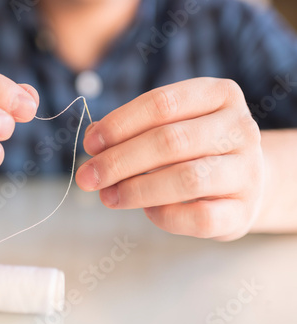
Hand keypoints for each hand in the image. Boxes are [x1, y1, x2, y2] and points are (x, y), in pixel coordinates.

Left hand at [76, 78, 263, 240]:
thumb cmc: (193, 149)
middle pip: (171, 141)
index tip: (90, 144)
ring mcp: (247, 171)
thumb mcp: (168, 126)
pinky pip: (199, 217)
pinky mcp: (243, 211)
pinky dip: (164, 215)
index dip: (120, 124)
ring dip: (136, 190)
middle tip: (87, 177)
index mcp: (219, 95)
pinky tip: (148, 211)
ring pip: (186, 179)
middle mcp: (240, 129)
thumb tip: (93, 137)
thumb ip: (131, 128)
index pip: (162, 103)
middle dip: (119, 161)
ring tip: (108, 196)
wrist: (242, 183)